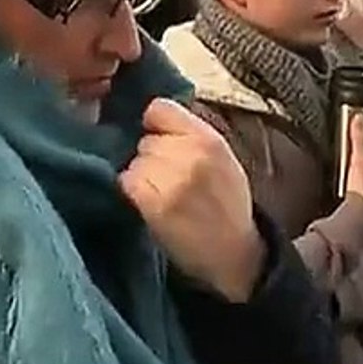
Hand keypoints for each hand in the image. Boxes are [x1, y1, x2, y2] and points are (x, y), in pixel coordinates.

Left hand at [119, 98, 264, 302]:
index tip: (158, 138)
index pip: (159, 108)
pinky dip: (133, 193)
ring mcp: (171, 178)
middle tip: (164, 177)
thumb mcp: (221, 158)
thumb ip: (190, 133)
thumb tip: (151, 115)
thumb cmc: (226, 205)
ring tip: (159, 194)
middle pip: (144, 139)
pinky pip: (127, 182)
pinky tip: (149, 205)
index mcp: (209, 138)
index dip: (154, 125)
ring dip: (139, 176)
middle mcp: (190, 153)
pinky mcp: (154, 203)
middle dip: (149, 155)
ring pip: (134, 161)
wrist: (235, 254)